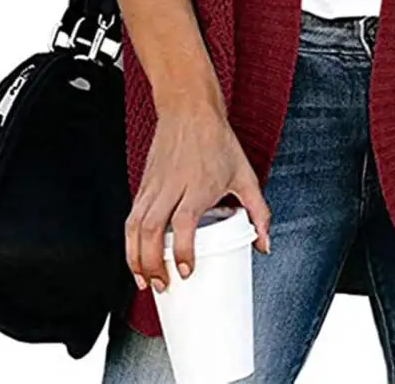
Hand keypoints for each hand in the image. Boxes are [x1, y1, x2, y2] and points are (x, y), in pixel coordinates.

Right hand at [124, 99, 271, 293]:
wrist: (189, 109)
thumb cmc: (217, 140)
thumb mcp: (244, 174)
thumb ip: (257, 211)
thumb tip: (264, 244)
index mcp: (199, 185)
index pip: (184, 222)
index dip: (183, 250)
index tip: (187, 271)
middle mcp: (173, 185)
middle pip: (152, 229)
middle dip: (152, 263)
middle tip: (161, 285)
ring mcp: (155, 184)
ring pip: (135, 224)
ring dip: (135, 256)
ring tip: (143, 279)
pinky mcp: (144, 183)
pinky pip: (131, 215)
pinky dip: (130, 240)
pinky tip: (136, 255)